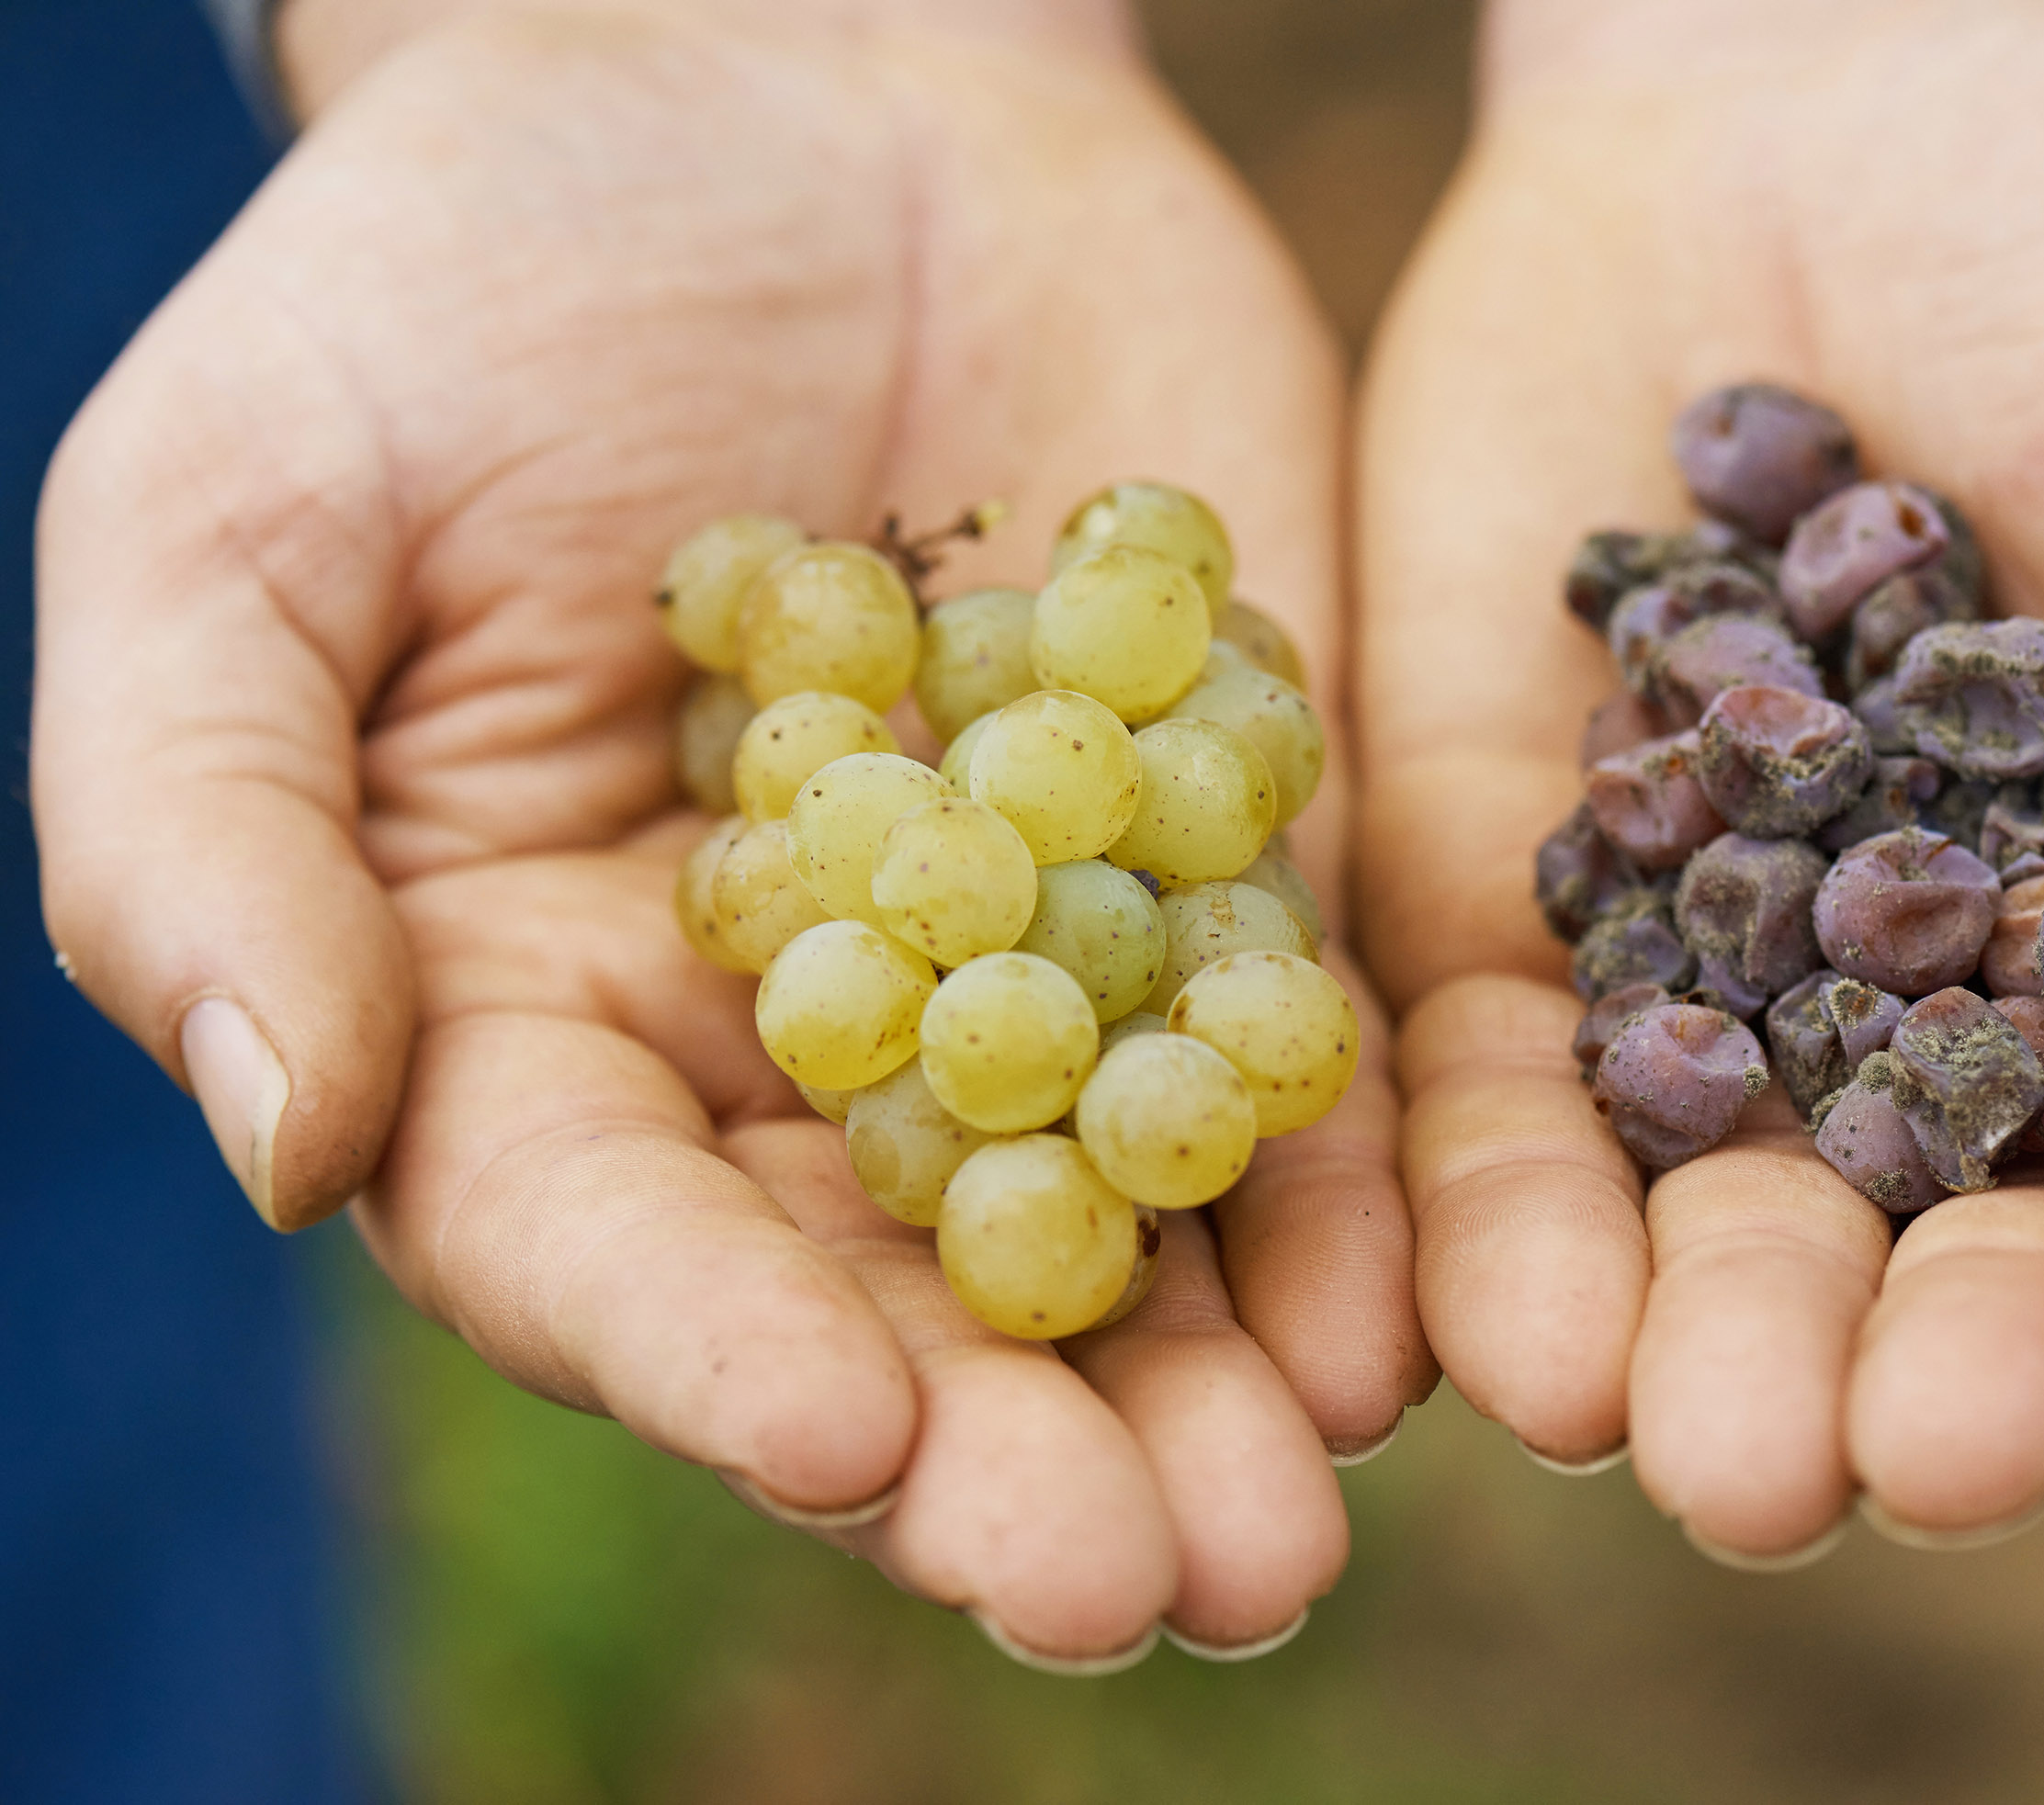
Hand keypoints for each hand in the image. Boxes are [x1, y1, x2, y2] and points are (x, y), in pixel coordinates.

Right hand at [36, 0, 1430, 1662]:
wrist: (779, 77)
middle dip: (1006, 1454)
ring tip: (1291, 1524)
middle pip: (895, 1302)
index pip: (606, 1243)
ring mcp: (1033, 959)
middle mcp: (798, 1046)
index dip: (707, 1351)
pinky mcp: (1221, 852)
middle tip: (1140, 1583)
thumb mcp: (238, 515)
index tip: (832, 1433)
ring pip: (1120, 1229)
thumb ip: (210, 828)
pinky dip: (1346, 1177)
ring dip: (1211, 1389)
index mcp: (537, 1016)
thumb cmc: (447, 288)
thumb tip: (283, 1142)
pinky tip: (1410, 1298)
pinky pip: (1289, 1042)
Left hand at [1356, 0, 2043, 1557]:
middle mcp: (1996, 1033)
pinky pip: (1493, 1084)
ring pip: (1713, 1224)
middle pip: (1980, 1266)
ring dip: (1668, 1339)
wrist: (1866, 64)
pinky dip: (1467, 1197)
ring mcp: (1741, 985)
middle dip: (1924, 1372)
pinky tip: (1434, 1305)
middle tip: (1853, 1454)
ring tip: (1619, 1415)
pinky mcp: (1521, 902)